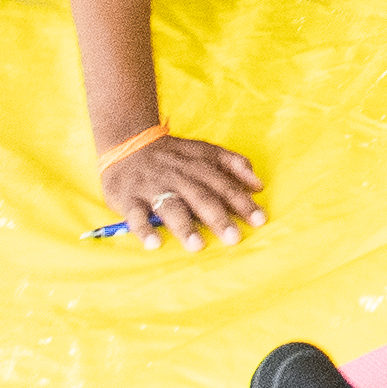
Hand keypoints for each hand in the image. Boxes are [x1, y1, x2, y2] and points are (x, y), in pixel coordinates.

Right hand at [107, 129, 264, 249]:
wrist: (127, 143)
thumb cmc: (173, 155)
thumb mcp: (204, 151)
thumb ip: (233, 164)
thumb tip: (258, 185)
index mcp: (198, 165)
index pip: (224, 185)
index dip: (243, 202)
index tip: (260, 220)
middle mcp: (177, 176)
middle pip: (201, 197)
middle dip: (218, 218)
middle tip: (233, 238)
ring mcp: (152, 187)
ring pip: (170, 206)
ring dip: (184, 225)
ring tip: (196, 245)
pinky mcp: (128, 198)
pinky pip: (135, 215)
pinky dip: (143, 229)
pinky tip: (153, 243)